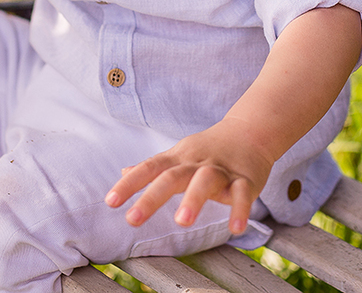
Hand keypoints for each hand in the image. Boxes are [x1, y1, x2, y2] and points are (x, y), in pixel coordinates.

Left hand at [104, 116, 273, 234]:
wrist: (251, 131)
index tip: (110, 202)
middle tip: (131, 220)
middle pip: (171, 176)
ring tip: (181, 222)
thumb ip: (153, 167)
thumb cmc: (208, 149)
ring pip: (206, 180)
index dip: (129, 184)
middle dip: (151, 198)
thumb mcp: (178, 155)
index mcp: (178, 159)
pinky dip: (240, 209)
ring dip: (194, 199)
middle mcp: (196, 163)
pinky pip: (242, 194)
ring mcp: (222, 170)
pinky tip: (235, 229)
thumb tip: (123, 171)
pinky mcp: (246, 180)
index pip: (149, 168)